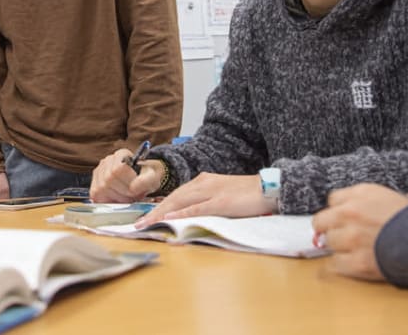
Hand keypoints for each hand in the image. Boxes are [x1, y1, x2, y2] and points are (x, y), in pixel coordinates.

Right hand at [90, 148, 158, 202]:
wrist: (141, 182)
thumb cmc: (145, 178)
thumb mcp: (152, 178)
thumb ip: (146, 181)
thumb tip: (133, 187)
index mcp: (122, 154)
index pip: (118, 170)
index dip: (127, 183)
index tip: (136, 190)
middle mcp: (107, 161)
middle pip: (108, 180)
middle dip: (123, 193)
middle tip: (133, 196)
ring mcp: (98, 172)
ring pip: (101, 188)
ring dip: (116, 198)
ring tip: (127, 197)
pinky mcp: (94, 185)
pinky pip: (96, 194)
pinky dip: (107, 200)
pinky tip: (117, 199)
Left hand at [135, 173, 274, 225]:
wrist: (270, 187)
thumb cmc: (247, 194)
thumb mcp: (221, 195)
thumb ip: (204, 202)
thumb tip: (186, 214)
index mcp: (203, 181)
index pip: (175, 195)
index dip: (158, 206)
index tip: (144, 217)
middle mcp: (204, 183)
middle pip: (173, 198)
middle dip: (153, 212)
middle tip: (137, 224)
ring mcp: (212, 191)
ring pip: (181, 202)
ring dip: (161, 213)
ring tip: (146, 224)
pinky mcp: (222, 201)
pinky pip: (198, 208)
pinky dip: (183, 213)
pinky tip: (171, 218)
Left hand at [311, 183, 407, 281]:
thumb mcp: (388, 198)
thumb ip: (363, 201)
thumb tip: (339, 211)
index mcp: (361, 193)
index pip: (332, 200)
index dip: (339, 211)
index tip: (343, 219)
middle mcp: (352, 212)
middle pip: (322, 221)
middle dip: (331, 228)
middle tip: (341, 236)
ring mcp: (353, 238)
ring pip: (329, 243)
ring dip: (339, 247)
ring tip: (355, 250)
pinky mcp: (358, 261)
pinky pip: (335, 264)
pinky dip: (342, 265)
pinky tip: (354, 263)